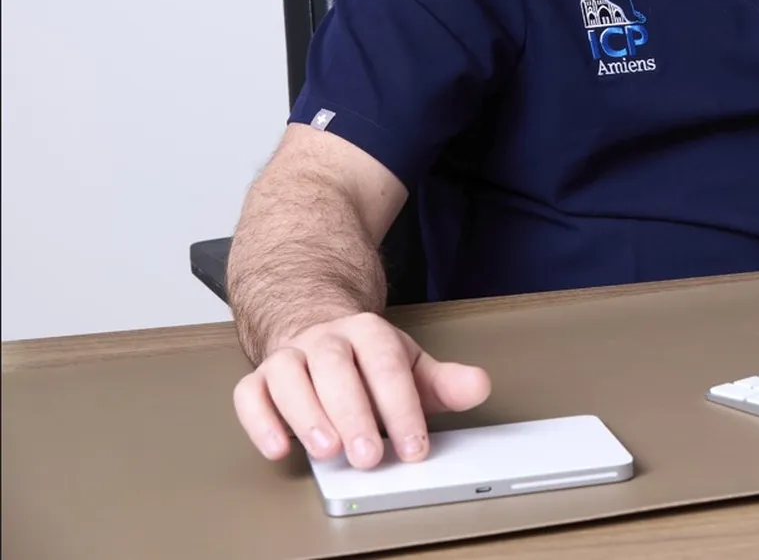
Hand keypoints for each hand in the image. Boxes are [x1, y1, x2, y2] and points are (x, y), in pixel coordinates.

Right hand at [232, 311, 490, 467]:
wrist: (318, 332)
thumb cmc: (367, 361)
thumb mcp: (411, 367)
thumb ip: (444, 382)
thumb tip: (479, 386)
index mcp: (368, 333)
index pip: (387, 365)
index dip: (402, 407)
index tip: (414, 447)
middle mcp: (325, 341)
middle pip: (336, 369)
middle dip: (354, 414)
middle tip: (369, 456)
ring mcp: (288, 358)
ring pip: (289, 378)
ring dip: (306, 416)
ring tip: (327, 451)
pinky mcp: (258, 380)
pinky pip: (249, 395)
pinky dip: (259, 421)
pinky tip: (278, 448)